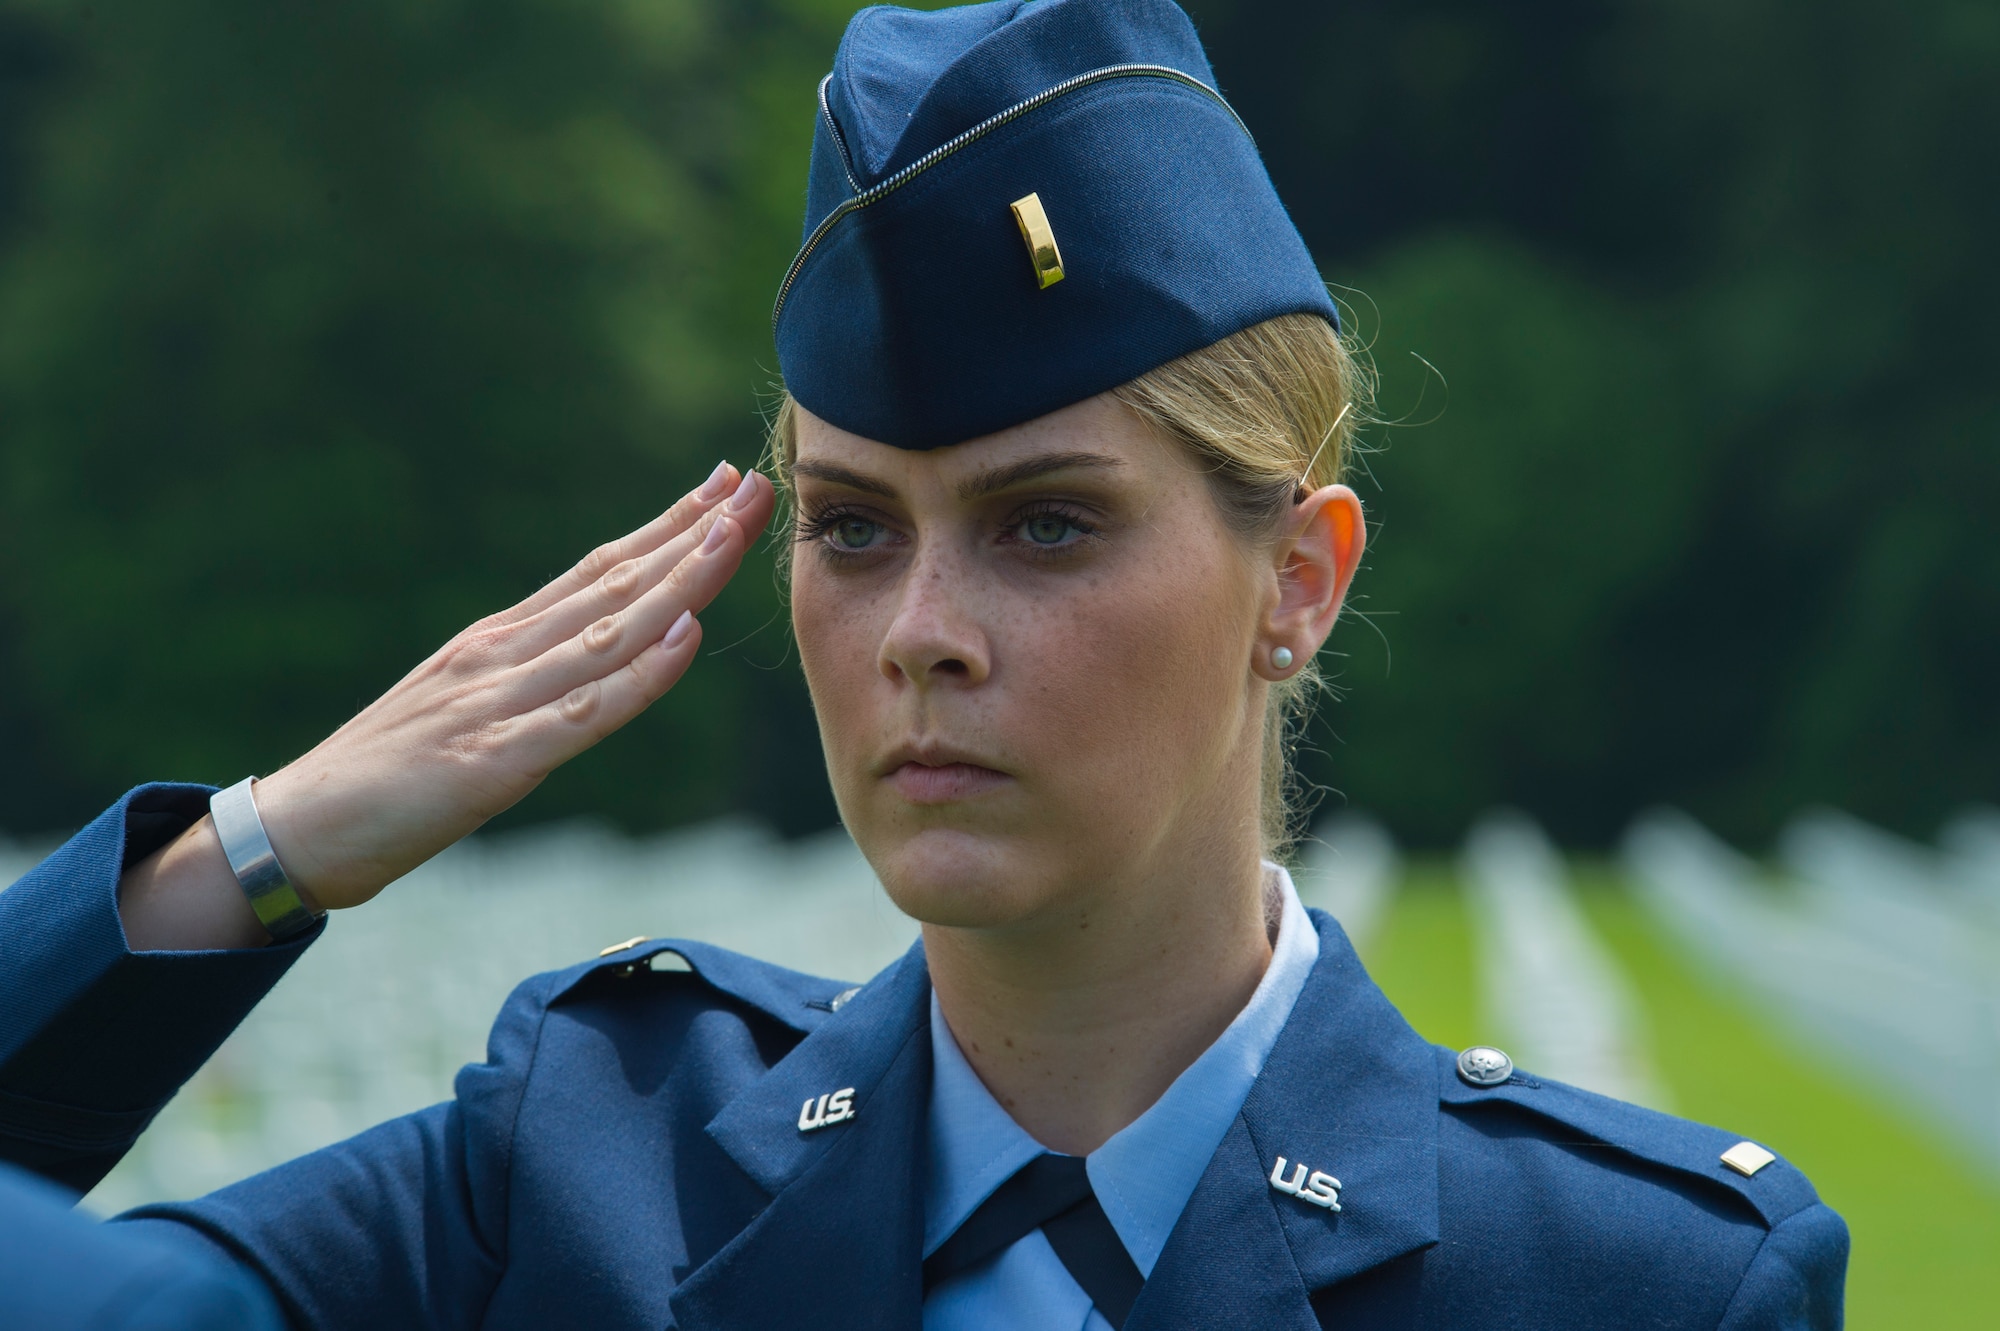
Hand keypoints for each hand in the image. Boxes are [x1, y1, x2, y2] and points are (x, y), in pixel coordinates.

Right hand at [119, 461, 775, 945]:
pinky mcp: (491, 761)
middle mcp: (502, 655)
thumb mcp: (465, 706)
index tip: (722, 486)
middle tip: (755, 488)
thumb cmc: (384, 775)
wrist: (296, 833)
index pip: (599, 570)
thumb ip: (528, 676)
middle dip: (692, 535)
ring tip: (733, 537)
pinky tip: (686, 638)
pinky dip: (640, 675)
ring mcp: (497, 703)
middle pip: (615, 585)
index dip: (665, 527)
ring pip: (609, 633)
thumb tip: (600, 651)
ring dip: (679, 584)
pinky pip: (584, 714)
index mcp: (498, 641)